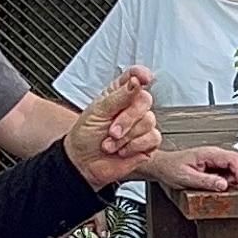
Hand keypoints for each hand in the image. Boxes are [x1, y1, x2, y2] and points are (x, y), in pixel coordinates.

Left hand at [65, 67, 161, 191]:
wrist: (84, 163)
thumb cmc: (86, 135)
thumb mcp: (98, 112)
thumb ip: (119, 96)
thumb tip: (136, 81)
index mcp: (120, 94)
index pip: (136, 76)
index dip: (142, 74)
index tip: (143, 78)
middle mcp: (133, 107)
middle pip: (145, 100)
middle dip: (127, 118)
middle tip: (112, 131)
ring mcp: (142, 125)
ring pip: (149, 121)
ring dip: (127, 136)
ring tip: (111, 143)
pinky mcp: (148, 143)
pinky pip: (153, 138)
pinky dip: (134, 146)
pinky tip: (122, 150)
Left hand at [141, 144, 237, 194]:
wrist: (162, 165)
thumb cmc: (170, 169)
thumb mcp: (186, 178)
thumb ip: (206, 181)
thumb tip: (223, 185)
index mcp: (208, 154)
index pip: (233, 159)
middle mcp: (214, 153)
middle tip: (236, 188)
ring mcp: (215, 157)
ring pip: (236, 164)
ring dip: (235, 177)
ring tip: (223, 187)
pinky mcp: (214, 163)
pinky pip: (229, 169)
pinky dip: (230, 178)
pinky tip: (220, 184)